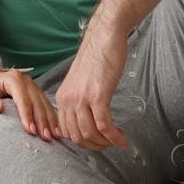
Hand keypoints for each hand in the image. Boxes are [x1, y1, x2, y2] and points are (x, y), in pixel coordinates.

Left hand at [0, 67, 58, 139]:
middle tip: (45, 138)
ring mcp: (34, 87)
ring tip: (55, 136)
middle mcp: (27, 81)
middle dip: (42, 121)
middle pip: (36, 102)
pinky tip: (57, 130)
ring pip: (45, 104)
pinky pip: (47, 106)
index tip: (30, 131)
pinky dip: (52, 118)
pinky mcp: (38, 93)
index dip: (27, 115)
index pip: (22, 98)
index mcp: (13, 79)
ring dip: (50, 121)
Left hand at [54, 30, 129, 150]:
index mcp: (62, 97)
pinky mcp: (98, 95)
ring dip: (106, 143)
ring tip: (118, 140)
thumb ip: (79, 99)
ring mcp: (82, 98)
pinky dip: (113, 136)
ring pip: (90, 134)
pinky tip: (122, 139)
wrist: (105, 37)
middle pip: (77, 136)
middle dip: (95, 146)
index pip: (66, 131)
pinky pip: (103, 125)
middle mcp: (68, 99)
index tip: (98, 141)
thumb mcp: (80, 82)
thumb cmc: (97, 57)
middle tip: (110, 144)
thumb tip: (87, 118)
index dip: (83, 142)